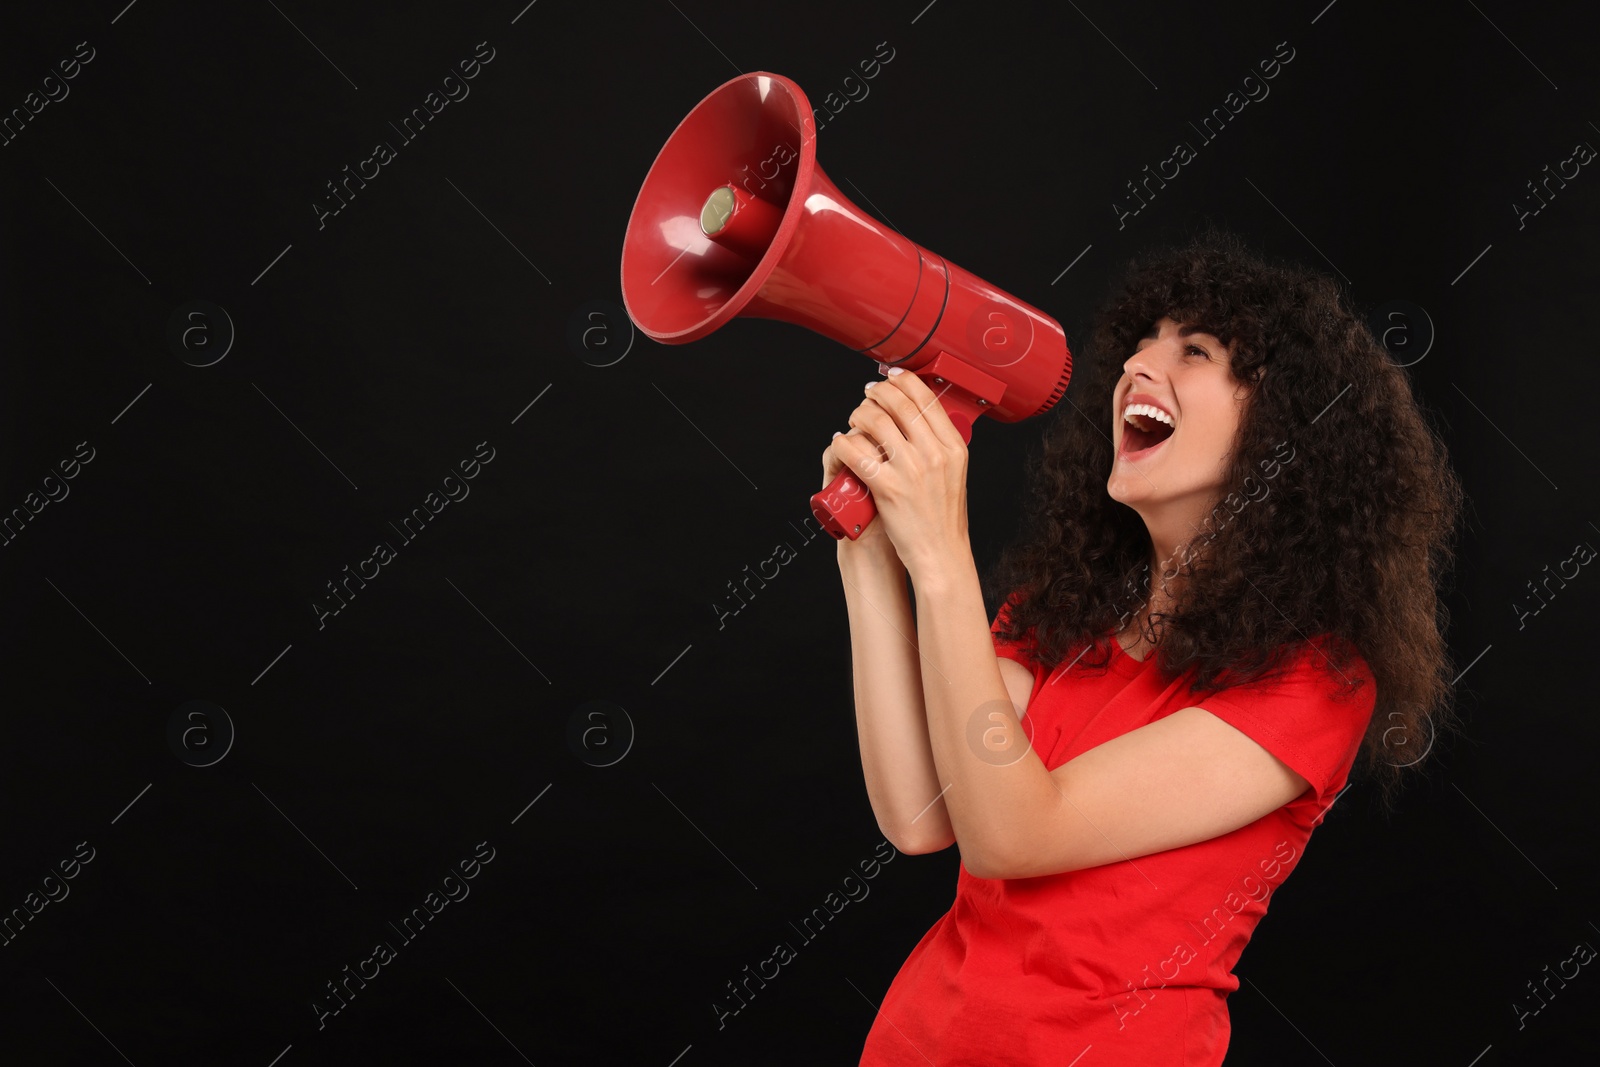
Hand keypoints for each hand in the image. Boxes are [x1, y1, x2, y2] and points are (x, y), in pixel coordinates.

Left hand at [824, 368, 971, 578]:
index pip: (927, 400)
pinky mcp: (888, 488)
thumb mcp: (955, 473)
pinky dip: (844, 442)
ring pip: (876, 423)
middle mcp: (935, 454)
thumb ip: (941, 447)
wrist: (940, 553)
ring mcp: (912, 471)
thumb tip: (921, 420)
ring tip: (854, 419)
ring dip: (859, 414)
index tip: (891, 376)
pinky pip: (857, 453)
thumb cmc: (945, 518)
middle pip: (900, 405)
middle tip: (867, 394)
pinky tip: (840, 441)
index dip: (904, 381)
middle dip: (877, 393)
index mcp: (954, 447)